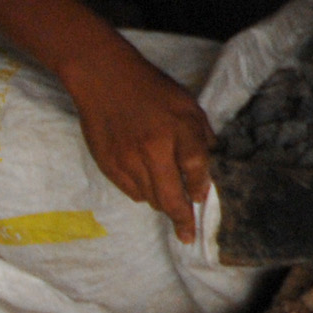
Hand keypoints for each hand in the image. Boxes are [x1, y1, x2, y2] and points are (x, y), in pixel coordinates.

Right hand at [64, 36, 215, 243]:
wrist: (104, 77)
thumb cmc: (150, 89)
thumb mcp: (186, 104)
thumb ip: (201, 133)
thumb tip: (208, 164)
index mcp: (177, 129)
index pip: (196, 169)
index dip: (200, 187)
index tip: (201, 198)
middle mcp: (153, 148)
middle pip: (170, 196)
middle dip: (181, 219)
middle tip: (187, 234)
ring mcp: (127, 158)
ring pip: (150, 198)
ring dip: (162, 204)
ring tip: (169, 204)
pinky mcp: (108, 164)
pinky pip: (130, 192)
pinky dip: (142, 194)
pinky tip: (147, 185)